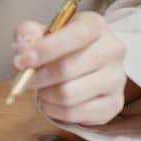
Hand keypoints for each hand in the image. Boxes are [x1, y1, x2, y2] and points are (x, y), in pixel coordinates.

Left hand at [12, 12, 135, 126]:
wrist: (85, 69)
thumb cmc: (62, 49)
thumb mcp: (43, 33)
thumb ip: (29, 34)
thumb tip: (24, 49)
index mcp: (96, 26)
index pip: (78, 34)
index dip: (48, 48)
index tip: (23, 60)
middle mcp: (112, 50)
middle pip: (69, 68)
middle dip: (38, 77)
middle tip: (23, 79)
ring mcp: (117, 79)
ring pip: (69, 94)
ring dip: (44, 95)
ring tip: (40, 90)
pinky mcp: (113, 104)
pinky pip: (74, 114)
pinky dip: (54, 110)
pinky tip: (51, 102)